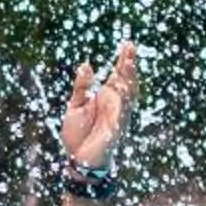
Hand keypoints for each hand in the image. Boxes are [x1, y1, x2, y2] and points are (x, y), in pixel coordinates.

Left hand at [61, 43, 139, 169]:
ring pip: (128, 93)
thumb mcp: (75, 106)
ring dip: (129, 77)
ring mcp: (118, 115)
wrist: (78, 161)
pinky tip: (124, 84)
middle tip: (129, 46)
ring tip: (128, 60)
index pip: (117, 75)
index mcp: (105, 97)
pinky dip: (124, 98)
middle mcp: (115, 104)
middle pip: (126, 80)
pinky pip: (123, 110)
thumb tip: (86, 65)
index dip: (122, 60)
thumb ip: (82, 87)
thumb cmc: (78, 135)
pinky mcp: (117, 127)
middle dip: (128, 64)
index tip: (127, 44)